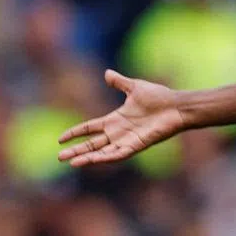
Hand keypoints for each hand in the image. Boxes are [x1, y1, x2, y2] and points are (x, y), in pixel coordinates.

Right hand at [58, 70, 185, 166]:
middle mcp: (118, 132)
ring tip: (72, 163)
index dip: (76, 132)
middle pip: (92, 144)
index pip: (90, 128)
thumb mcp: (135, 87)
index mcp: (115, 119)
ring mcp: (127, 139)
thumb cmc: (159, 97)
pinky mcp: (137, 145)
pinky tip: (95, 160)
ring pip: (103, 152)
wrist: (177, 105)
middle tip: (59, 157)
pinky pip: (119, 153)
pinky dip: (107, 157)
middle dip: (76, 150)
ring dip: (88, 157)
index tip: (60, 139)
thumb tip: (107, 73)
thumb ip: (120, 82)